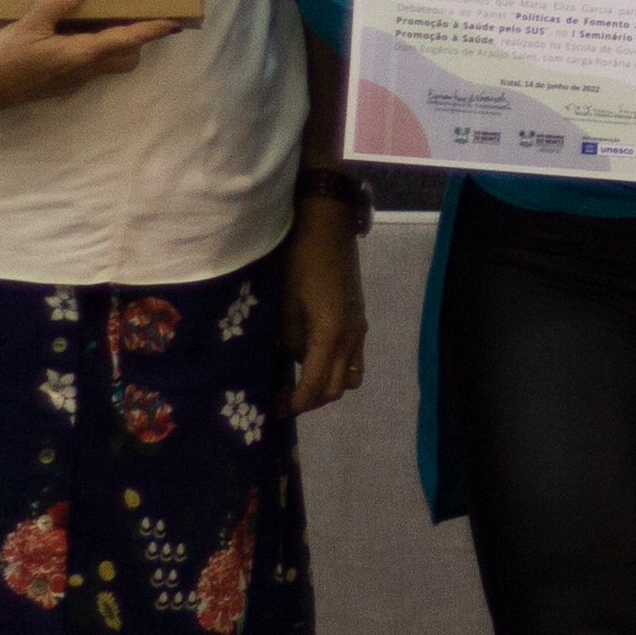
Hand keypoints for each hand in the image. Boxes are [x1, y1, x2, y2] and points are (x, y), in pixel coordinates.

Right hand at [0, 0, 180, 111]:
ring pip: (108, 62)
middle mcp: (84, 70)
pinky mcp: (62, 81)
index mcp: (81, 55)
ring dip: (112, 43)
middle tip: (127, 14)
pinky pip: (89, 64)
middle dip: (135, 39)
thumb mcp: (28, 25)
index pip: (127, 40)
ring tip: (98, 16)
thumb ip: (56, 4)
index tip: (173, 23)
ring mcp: (73, 79)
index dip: (151, 31)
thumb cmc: (5, 58)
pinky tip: (71, 30)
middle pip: (126, 57)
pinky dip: (91, 47)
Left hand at [282, 200, 367, 412]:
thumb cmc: (298, 261)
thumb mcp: (282, 304)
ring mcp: (360, 329)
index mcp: (331, 335)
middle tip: (283, 398)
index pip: (316, 385)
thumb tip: (284, 363)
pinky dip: (335, 367)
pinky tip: (312, 355)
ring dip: (326, 385)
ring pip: (350, 376)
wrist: (327, 225)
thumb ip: (285, 341)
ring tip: (300, 380)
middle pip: (337, 388)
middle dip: (310, 400)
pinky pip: (353, 358)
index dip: (296, 403)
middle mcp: (352, 338)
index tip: (275, 409)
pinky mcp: (359, 319)